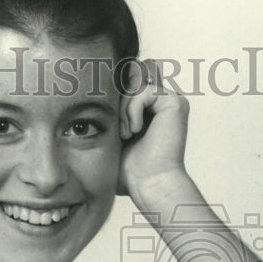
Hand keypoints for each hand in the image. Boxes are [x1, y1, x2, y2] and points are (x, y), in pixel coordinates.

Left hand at [118, 59, 189, 204]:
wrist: (148, 184)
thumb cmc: (130, 169)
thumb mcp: (112, 133)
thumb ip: (108, 109)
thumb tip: (87, 85)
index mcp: (150, 108)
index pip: (126, 82)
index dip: (112, 94)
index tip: (110, 122)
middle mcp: (162, 102)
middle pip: (130, 77)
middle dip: (118, 102)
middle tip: (121, 131)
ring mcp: (171, 101)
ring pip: (135, 85)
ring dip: (124, 110)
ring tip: (127, 134)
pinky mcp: (175, 103)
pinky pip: (144, 91)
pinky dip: (133, 111)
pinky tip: (135, 131)